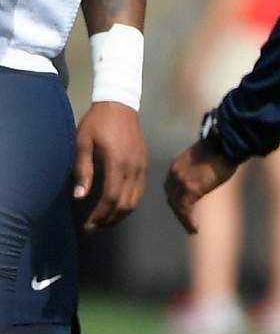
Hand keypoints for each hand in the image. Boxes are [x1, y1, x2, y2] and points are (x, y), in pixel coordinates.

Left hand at [72, 102, 147, 229]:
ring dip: (120, 214)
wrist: (120, 106)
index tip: (88, 225)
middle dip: (110, 219)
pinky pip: (140, 191)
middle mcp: (134, 168)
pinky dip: (129, 203)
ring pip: (136, 200)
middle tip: (94, 227)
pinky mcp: (144, 165)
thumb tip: (80, 197)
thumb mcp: (83, 144)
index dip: (100, 215)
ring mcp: (142, 167)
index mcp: (118, 162)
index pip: (112, 197)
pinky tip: (117, 206)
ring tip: (104, 220)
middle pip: (126, 203)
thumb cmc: (96, 124)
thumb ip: (83, 171)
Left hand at [163, 139, 239, 234]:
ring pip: (176, 205)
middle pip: (171, 196)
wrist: (225, 143)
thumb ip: (201, 168)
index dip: (176, 198)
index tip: (182, 207)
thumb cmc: (224, 147)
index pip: (171, 185)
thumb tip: (209, 174)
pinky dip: (188, 221)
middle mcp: (174, 172)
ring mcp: (180, 181)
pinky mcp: (189, 188)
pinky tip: (194, 229)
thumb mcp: (207, 158)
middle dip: (178, 209)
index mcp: (177, 164)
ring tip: (191, 229)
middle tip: (186, 221)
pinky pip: (184, 210)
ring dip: (183, 219)